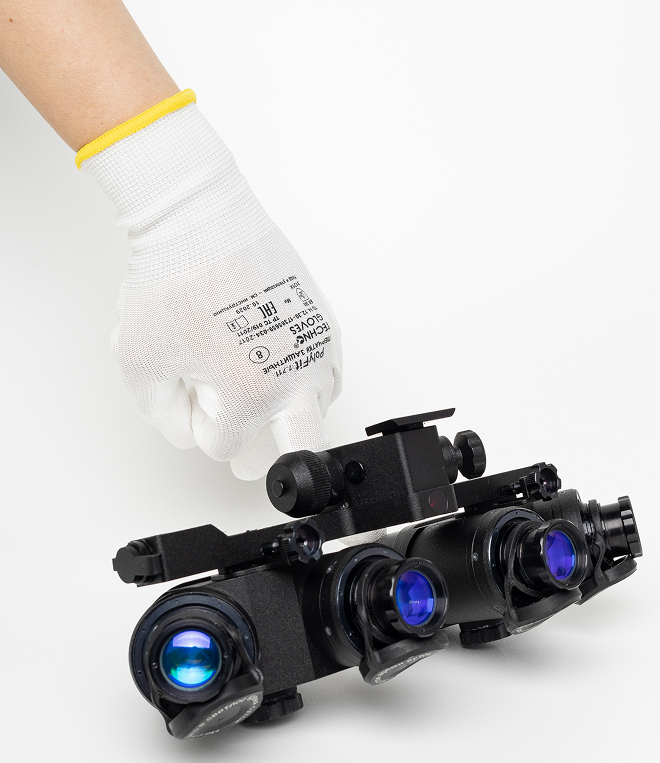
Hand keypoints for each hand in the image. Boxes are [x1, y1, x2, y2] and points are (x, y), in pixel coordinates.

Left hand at [82, 99, 342, 478]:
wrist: (202, 218)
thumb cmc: (174, 278)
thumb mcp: (140, 360)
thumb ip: (163, 416)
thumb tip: (192, 431)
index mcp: (248, 392)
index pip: (226, 447)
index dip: (203, 430)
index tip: (194, 405)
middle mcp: (294, 376)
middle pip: (303, 448)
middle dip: (275, 456)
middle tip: (258, 456)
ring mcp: (317, 349)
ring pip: (317, 409)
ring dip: (289, 411)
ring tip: (259, 389)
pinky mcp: (326, 325)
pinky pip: (329, 373)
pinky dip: (307, 381)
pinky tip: (280, 366)